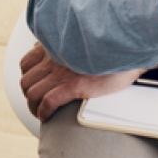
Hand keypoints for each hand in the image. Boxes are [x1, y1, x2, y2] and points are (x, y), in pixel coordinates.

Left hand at [19, 43, 146, 119]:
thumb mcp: (84, 40)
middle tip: (37, 104)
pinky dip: (44, 112)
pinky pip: (47, 102)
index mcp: (55, 46)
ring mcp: (62, 72)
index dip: (28, 78)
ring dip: (34, 106)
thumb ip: (70, 45)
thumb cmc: (112, 46)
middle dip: (29, 95)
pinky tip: (47, 117)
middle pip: (26, 80)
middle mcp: (54, 58)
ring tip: (41, 113)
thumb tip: (62, 50)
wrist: (130, 49)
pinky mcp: (73, 85)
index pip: (27, 63)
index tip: (35, 86)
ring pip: (33, 93)